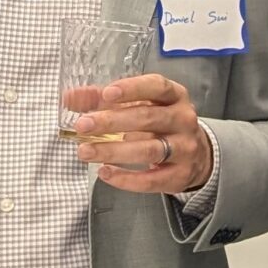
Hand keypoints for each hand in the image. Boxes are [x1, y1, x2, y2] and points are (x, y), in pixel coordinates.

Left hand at [68, 73, 214, 192]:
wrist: (197, 154)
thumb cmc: (160, 125)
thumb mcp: (139, 106)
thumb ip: (103, 100)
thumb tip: (70, 98)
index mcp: (174, 97)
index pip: (157, 87)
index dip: (132, 89)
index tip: (106, 94)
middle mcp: (183, 120)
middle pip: (148, 118)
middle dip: (112, 122)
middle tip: (83, 126)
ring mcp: (185, 148)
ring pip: (149, 150)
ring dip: (114, 151)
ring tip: (86, 151)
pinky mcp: (181, 174)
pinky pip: (152, 180)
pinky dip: (126, 179)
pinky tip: (105, 173)